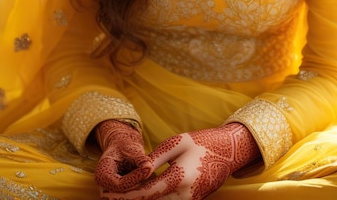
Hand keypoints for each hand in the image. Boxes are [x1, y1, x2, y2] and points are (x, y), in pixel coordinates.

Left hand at [101, 123, 260, 199]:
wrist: (228, 152)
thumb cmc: (202, 142)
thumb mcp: (176, 142)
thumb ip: (155, 158)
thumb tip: (137, 170)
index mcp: (180, 178)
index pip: (147, 193)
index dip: (126, 195)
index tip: (109, 193)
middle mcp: (185, 196)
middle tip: (108, 196)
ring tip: (122, 195)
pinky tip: (143, 192)